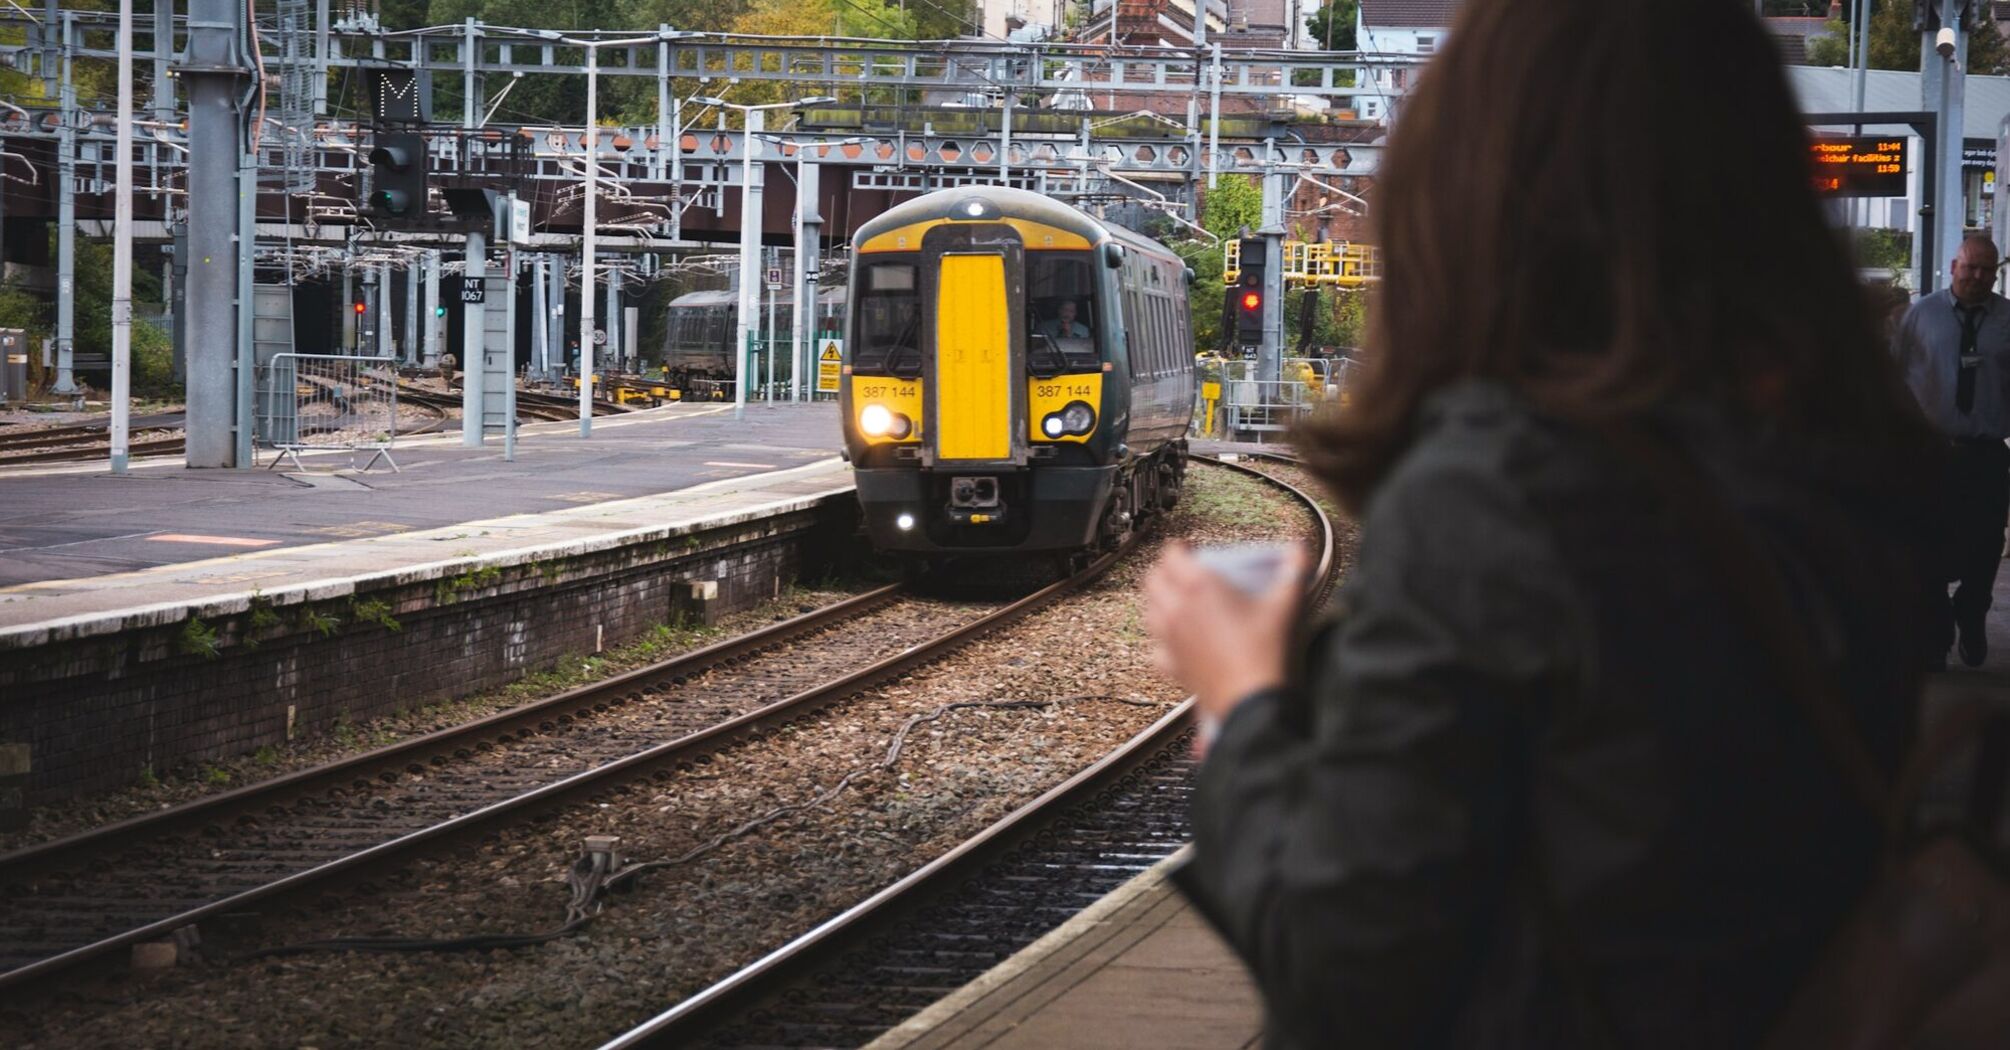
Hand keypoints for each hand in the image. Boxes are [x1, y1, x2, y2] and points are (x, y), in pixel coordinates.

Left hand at [1143, 541, 1307, 747]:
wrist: (1253, 703)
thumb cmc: (1266, 654)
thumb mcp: (1287, 604)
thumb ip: (1295, 569)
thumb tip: (1299, 550)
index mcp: (1198, 588)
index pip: (1171, 556)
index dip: (1179, 547)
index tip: (1190, 547)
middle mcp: (1177, 611)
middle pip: (1153, 580)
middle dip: (1164, 569)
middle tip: (1181, 570)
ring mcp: (1170, 640)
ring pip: (1148, 610)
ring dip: (1157, 599)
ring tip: (1174, 598)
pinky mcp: (1173, 666)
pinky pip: (1155, 648)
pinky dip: (1159, 639)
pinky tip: (1173, 640)